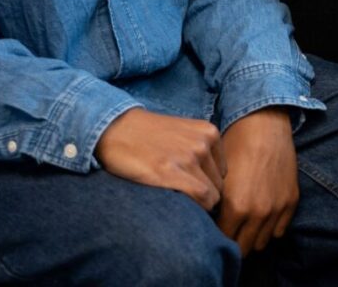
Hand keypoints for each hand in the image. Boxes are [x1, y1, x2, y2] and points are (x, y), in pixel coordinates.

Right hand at [95, 107, 225, 210]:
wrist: (115, 129)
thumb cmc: (147, 136)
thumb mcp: (183, 133)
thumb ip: (200, 151)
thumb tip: (213, 184)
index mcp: (209, 132)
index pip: (222, 173)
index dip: (208, 186)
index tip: (189, 191)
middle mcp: (203, 143)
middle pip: (219, 186)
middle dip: (204, 196)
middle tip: (182, 199)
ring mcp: (189, 157)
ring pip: (212, 196)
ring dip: (197, 205)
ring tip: (176, 202)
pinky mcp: (171, 172)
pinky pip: (201, 199)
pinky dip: (195, 209)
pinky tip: (176, 206)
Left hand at [217, 108, 298, 254]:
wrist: (264, 125)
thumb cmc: (236, 146)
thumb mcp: (219, 176)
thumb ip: (215, 204)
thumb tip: (209, 223)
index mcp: (236, 207)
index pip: (224, 240)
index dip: (217, 237)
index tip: (215, 231)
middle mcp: (258, 213)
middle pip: (244, 247)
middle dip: (235, 241)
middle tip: (229, 232)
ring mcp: (277, 209)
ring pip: (263, 243)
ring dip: (253, 237)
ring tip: (245, 225)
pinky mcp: (291, 202)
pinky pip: (280, 231)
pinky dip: (270, 228)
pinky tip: (262, 216)